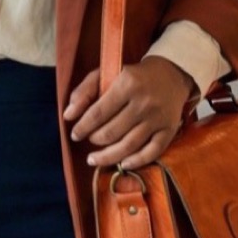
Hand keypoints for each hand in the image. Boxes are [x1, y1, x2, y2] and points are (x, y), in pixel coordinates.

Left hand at [64, 58, 196, 169]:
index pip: (99, 113)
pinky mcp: (169, 130)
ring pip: (130, 145)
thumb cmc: (131, 76)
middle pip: (113, 131)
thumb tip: (67, 115)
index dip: (83, 127)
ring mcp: (158, 118)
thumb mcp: (105, 73)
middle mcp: (143, 103)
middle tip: (89, 141)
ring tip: (94, 160)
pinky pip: (152, 152)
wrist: (170, 74)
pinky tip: (123, 164)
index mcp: (126, 85)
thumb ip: (84, 91)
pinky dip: (137, 161)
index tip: (74, 134)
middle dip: (95, 140)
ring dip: (109, 156)